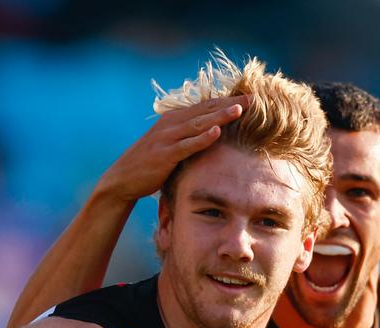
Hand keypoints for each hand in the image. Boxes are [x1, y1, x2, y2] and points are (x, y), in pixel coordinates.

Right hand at [95, 95, 247, 201]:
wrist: (122, 179)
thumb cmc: (150, 164)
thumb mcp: (170, 144)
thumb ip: (188, 137)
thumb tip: (213, 135)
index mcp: (175, 119)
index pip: (206, 105)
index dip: (229, 100)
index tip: (252, 96)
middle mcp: (171, 124)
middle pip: (206, 110)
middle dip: (231, 103)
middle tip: (256, 97)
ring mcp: (167, 138)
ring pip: (199, 123)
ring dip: (220, 115)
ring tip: (241, 108)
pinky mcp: (164, 155)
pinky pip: (187, 145)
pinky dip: (202, 138)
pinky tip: (217, 132)